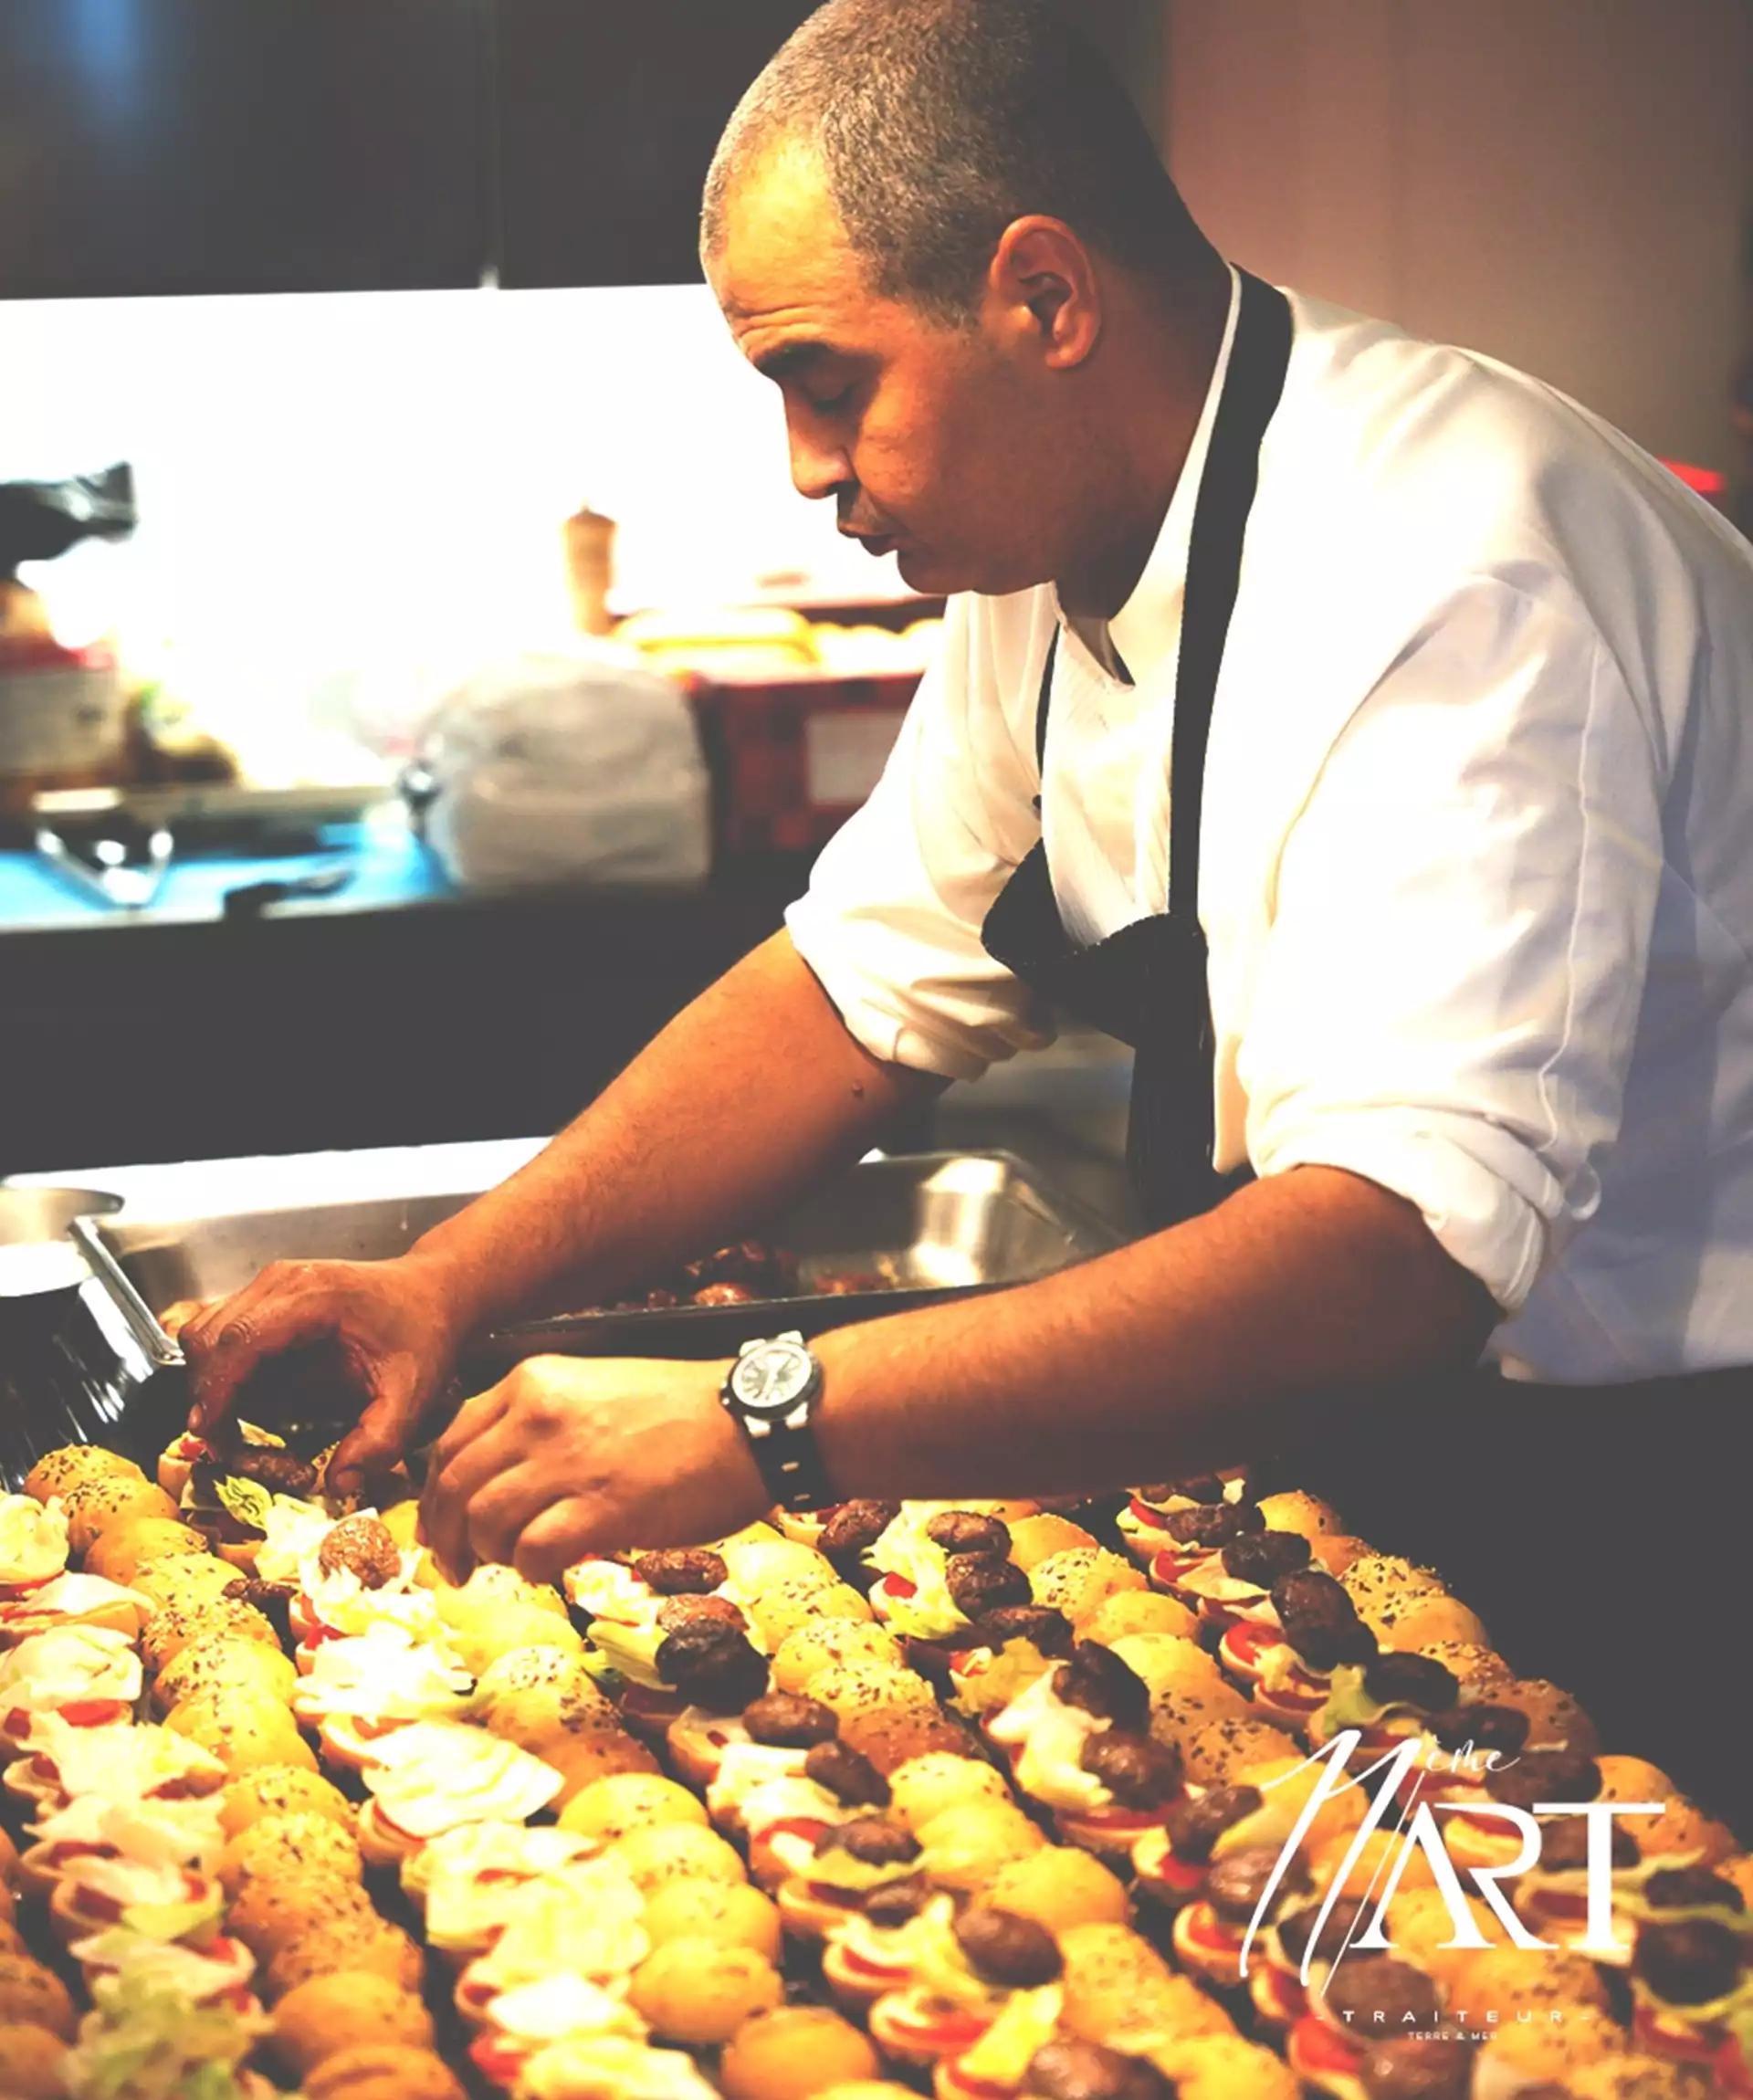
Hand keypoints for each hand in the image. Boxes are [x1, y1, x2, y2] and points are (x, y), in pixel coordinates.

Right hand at [181, 1254, 467, 1493]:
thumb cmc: (423, 1333)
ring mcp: (272, 1284)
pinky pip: (221, 1328)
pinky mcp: (268, 1295)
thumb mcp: (413, 1393)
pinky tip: (245, 1396)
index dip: (215, 1389)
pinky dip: (220, 1366)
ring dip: (208, 1379)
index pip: (239, 1338)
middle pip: (209, 1334)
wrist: (434, 1292)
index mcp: (313, 1297)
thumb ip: (380, 1442)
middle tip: (224, 1441)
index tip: (209, 1433)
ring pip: (206, 1330)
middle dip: (206, 1392)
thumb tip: (338, 1484)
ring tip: (233, 1423)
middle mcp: (282, 1282)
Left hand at [418, 1355, 768, 1582]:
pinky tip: (554, 1569)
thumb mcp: (597, 1390)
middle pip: (455, 1487)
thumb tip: (501, 1479)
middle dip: (446, 1536)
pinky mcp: (600, 1508)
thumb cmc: (685, 1411)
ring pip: (484, 1523)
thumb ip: (543, 1424)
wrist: (752, 1420)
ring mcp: (567, 1462)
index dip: (436, 1493)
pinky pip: (531, 1553)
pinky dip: (533, 1570)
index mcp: (533, 1382)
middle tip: (456, 1566)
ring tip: (515, 1565)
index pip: (450, 1441)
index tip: (440, 1523)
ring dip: (491, 1555)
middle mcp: (538, 1416)